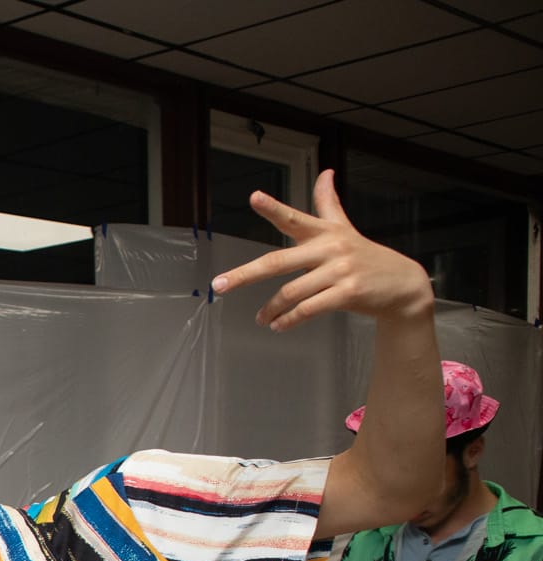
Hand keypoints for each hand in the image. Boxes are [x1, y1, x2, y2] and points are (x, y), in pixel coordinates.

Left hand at [212, 169, 431, 330]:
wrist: (403, 284)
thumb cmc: (365, 256)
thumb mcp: (345, 228)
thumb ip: (328, 204)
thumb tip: (325, 172)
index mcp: (326, 232)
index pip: (294, 218)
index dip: (273, 207)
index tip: (254, 197)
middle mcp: (330, 248)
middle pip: (278, 261)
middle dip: (245, 274)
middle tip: (220, 284)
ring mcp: (340, 271)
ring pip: (291, 292)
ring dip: (271, 308)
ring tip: (261, 319)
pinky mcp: (348, 293)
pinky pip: (309, 309)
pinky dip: (289, 319)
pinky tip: (278, 326)